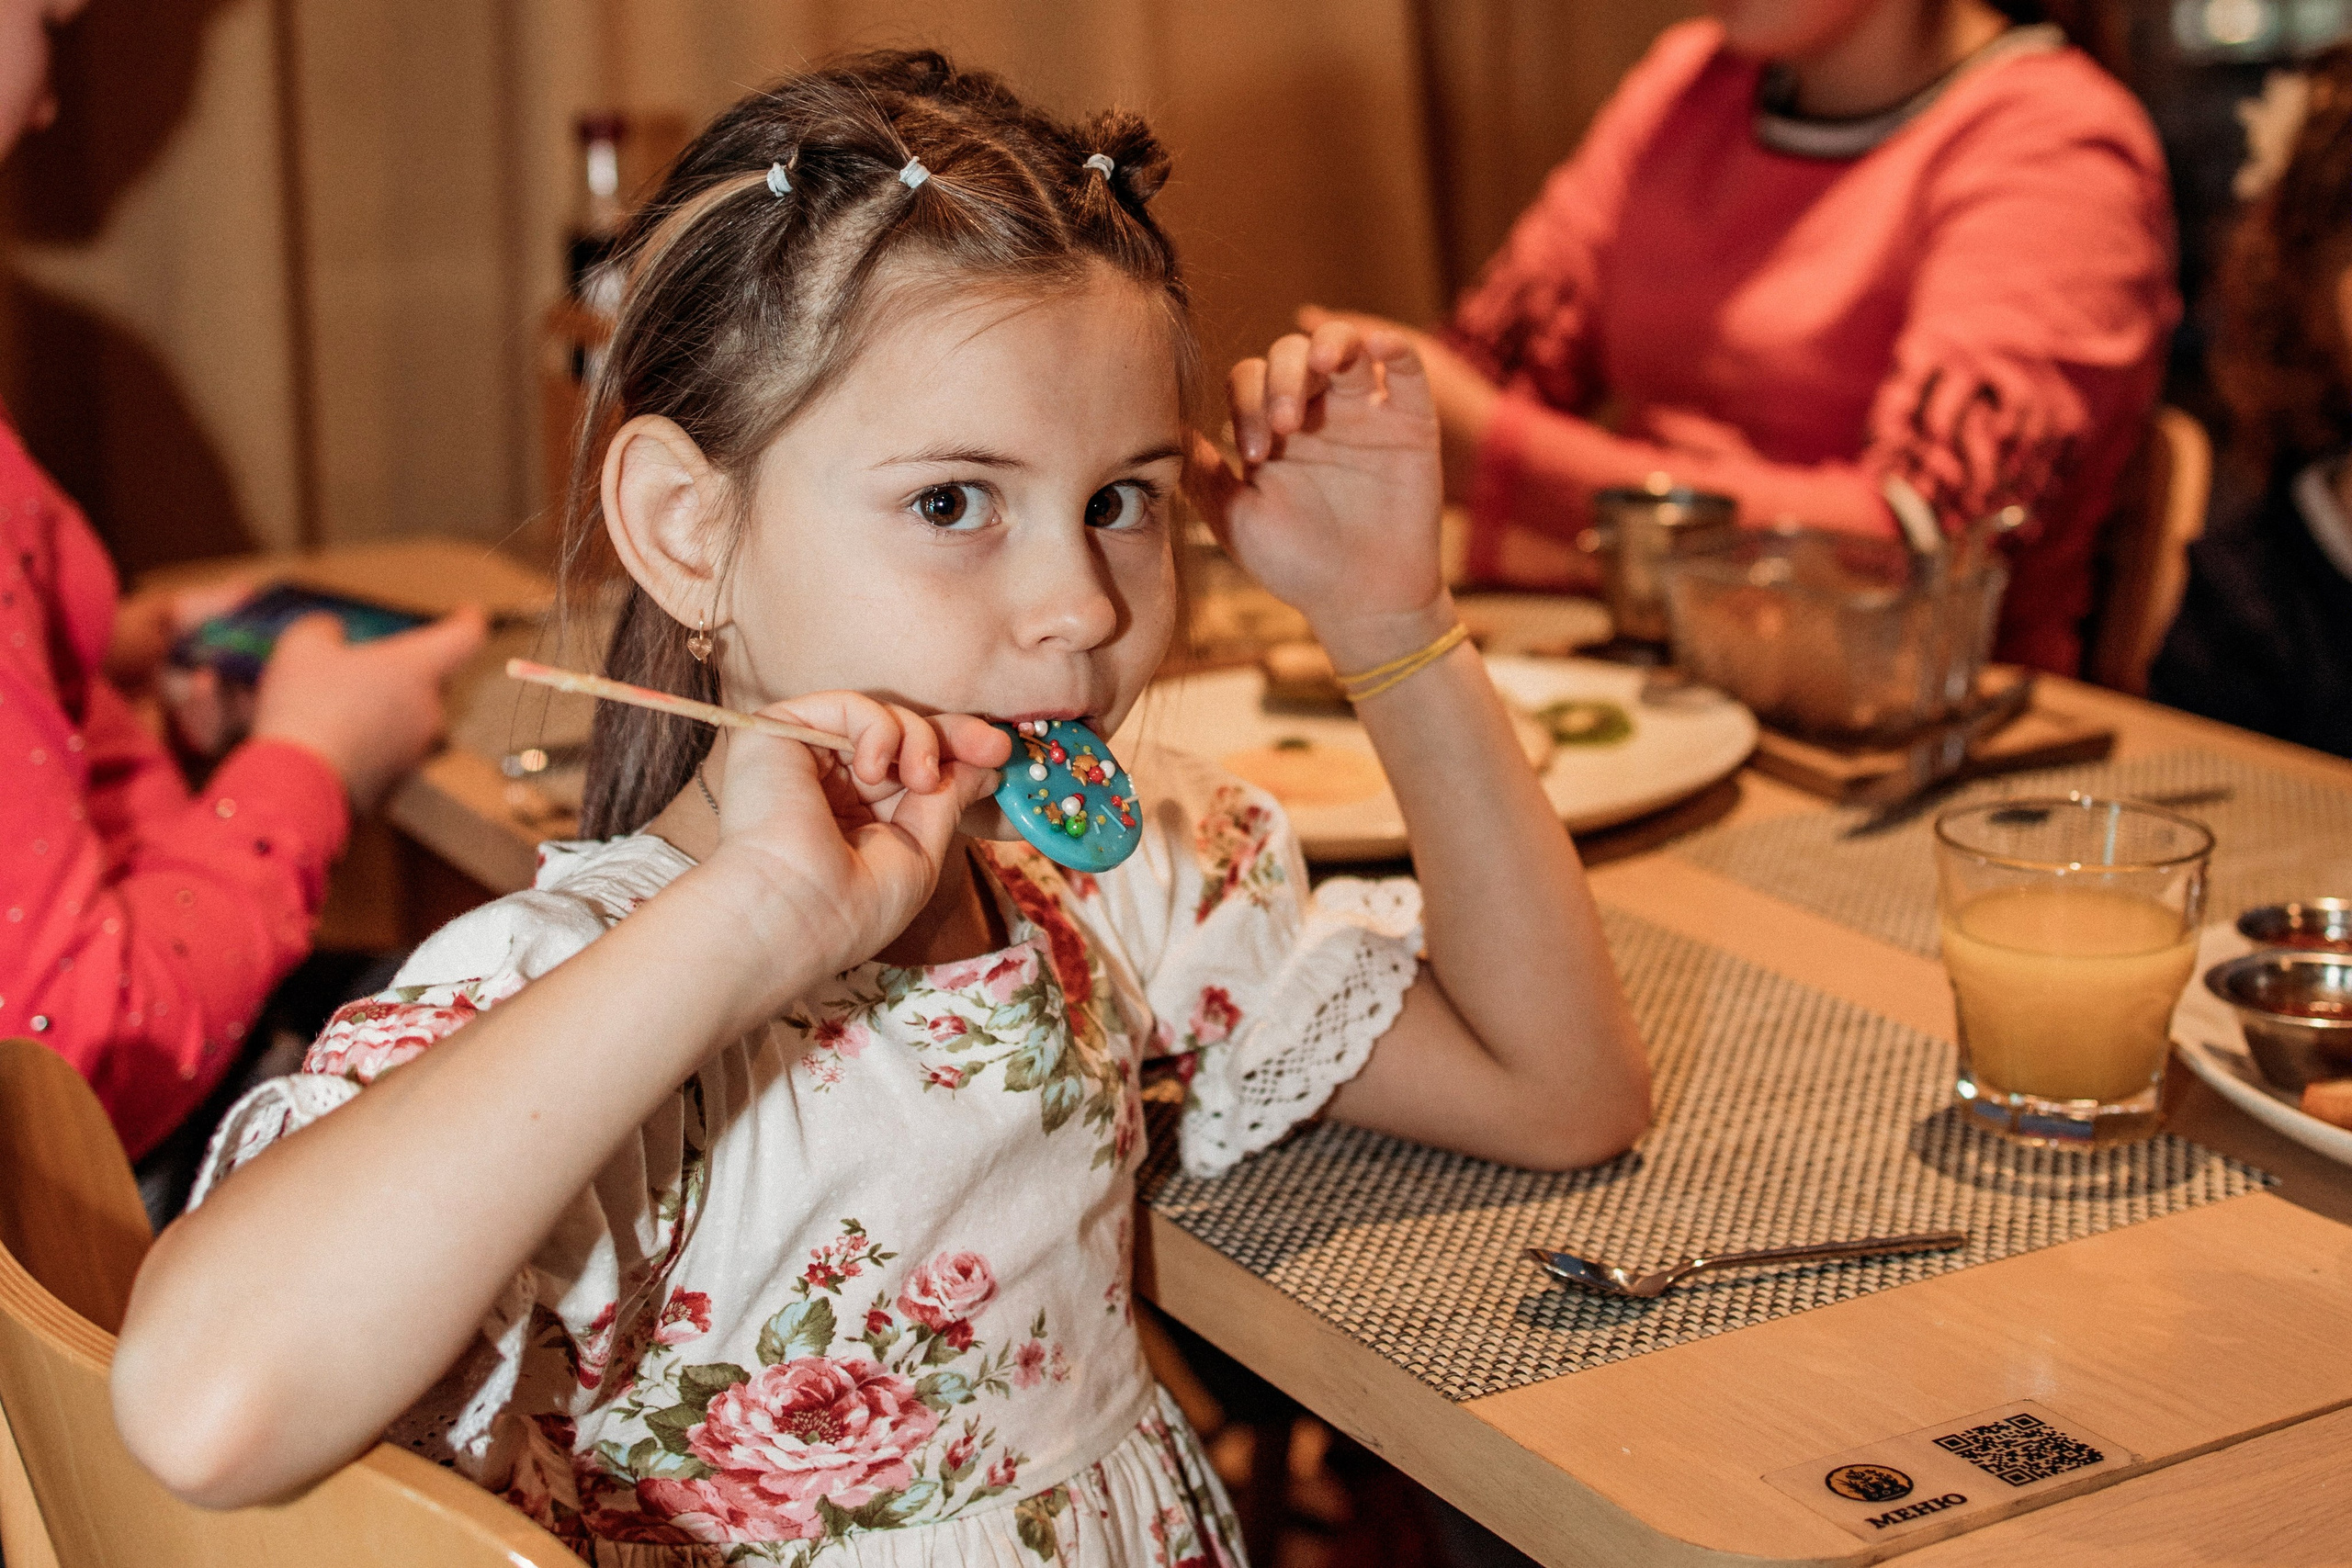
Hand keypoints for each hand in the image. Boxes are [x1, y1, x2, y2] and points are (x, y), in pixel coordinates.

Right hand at [250, 608, 488, 810]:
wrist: (296, 788)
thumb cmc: (305, 709)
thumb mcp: (302, 647)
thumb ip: (323, 629)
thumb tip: (332, 632)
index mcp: (418, 669)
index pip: (465, 637)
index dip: (468, 621)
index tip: (469, 613)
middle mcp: (430, 711)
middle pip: (431, 681)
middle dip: (403, 672)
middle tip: (362, 667)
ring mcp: (417, 751)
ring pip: (408, 719)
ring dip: (384, 710)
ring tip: (334, 709)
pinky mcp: (398, 783)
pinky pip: (389, 752)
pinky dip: (368, 744)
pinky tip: (329, 743)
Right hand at [695, 697, 1007, 1014]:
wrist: (793, 913)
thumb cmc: (853, 905)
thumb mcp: (920, 849)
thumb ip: (947, 797)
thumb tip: (988, 762)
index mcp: (857, 817)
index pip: (913, 768)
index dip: (958, 755)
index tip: (1000, 755)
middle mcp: (829, 784)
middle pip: (903, 735)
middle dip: (952, 736)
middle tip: (992, 746)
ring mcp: (804, 757)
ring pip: (882, 719)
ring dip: (917, 740)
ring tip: (918, 781)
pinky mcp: (778, 732)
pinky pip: (848, 704)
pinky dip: (877, 728)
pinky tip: (871, 771)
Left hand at [1188, 318, 1449, 664]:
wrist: (1359, 602)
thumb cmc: (1294, 565)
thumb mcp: (1235, 519)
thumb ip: (1202, 473)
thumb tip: (1159, 429)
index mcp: (1271, 429)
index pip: (1250, 380)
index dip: (1247, 402)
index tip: (1254, 454)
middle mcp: (1316, 411)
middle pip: (1291, 353)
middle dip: (1283, 379)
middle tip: (1284, 426)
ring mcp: (1364, 413)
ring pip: (1345, 346)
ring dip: (1330, 344)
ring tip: (1323, 364)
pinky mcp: (1411, 422)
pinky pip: (1406, 368)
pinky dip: (1393, 347)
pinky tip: (1377, 347)